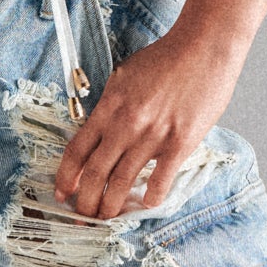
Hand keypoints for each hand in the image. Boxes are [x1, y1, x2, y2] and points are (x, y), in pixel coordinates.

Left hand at [53, 20, 244, 219]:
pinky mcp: (180, 141)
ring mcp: (153, 135)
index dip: (65, 177)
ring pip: (122, 182)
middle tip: (84, 216)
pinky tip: (148, 202)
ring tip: (108, 218)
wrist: (203, 48)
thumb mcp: (124, 77)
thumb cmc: (165, 59)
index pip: (76, 150)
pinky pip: (161, 178)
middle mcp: (125, 124)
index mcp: (108, 107)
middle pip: (95, 173)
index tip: (63, 193)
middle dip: (85, 201)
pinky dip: (152, 196)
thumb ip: (110, 107)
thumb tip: (99, 134)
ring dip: (112, 206)